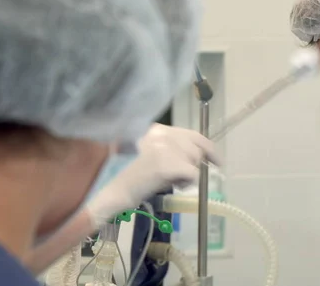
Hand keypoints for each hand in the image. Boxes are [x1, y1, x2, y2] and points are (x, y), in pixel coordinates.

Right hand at [86, 123, 219, 226]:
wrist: (105, 190)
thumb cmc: (120, 176)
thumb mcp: (143, 154)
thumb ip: (165, 149)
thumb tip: (190, 156)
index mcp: (154, 128)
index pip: (189, 133)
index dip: (205, 146)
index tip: (215, 158)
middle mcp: (161, 133)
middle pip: (195, 145)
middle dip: (197, 161)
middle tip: (192, 176)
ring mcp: (165, 147)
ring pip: (194, 159)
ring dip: (188, 173)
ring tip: (171, 182)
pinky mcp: (167, 163)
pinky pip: (192, 174)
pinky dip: (188, 183)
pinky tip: (173, 187)